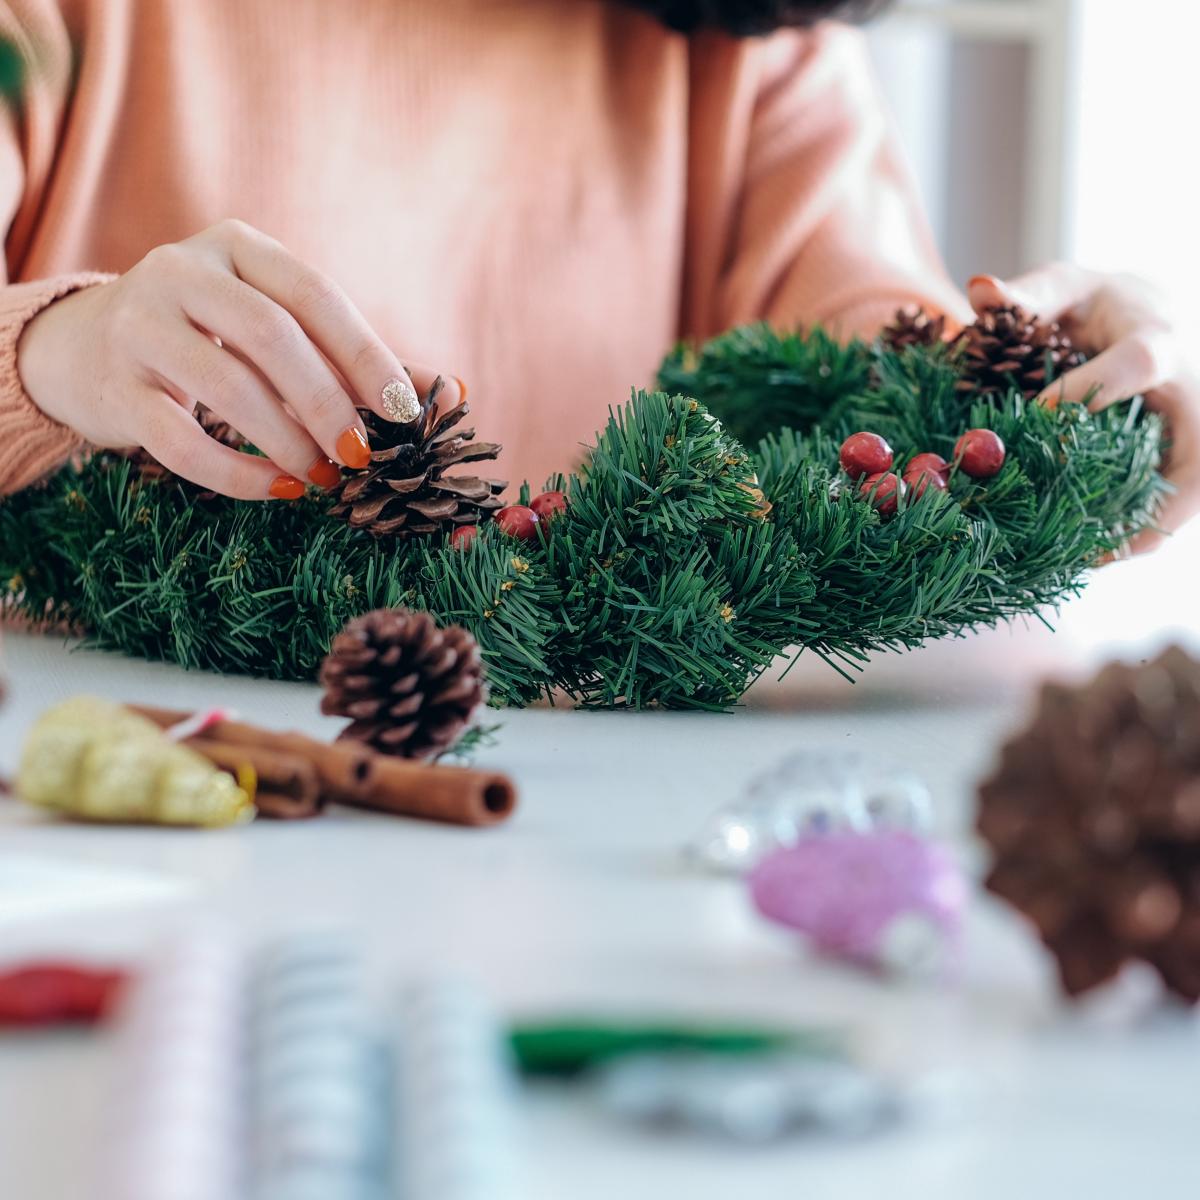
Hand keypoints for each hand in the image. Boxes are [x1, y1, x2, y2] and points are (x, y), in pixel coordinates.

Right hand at [17, 219, 455, 499]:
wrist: (84, 348)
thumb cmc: (212, 341)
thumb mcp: (279, 333)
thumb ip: (356, 360)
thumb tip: (456, 393)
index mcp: (238, 247)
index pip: (314, 294)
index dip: (366, 353)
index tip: (404, 411)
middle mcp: (182, 271)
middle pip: (270, 336)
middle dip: (327, 402)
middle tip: (360, 455)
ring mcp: (138, 324)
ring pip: (226, 386)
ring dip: (287, 441)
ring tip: (322, 478)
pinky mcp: (113, 386)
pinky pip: (179, 440)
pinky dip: (236, 474)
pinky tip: (277, 490)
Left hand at [968, 266, 1199, 554]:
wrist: (1153, 313)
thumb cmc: (1100, 305)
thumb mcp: (1069, 287)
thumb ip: (1028, 294)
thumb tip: (982, 289)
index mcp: (1159, 340)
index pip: (1136, 365)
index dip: (1089, 392)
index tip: (1038, 418)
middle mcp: (1192, 390)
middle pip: (1196, 450)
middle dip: (1148, 495)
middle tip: (1087, 538)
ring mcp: (1197, 429)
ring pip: (1193, 489)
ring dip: (1145, 529)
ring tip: (1085, 561)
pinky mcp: (1190, 458)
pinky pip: (1177, 505)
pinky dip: (1141, 533)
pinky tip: (1092, 556)